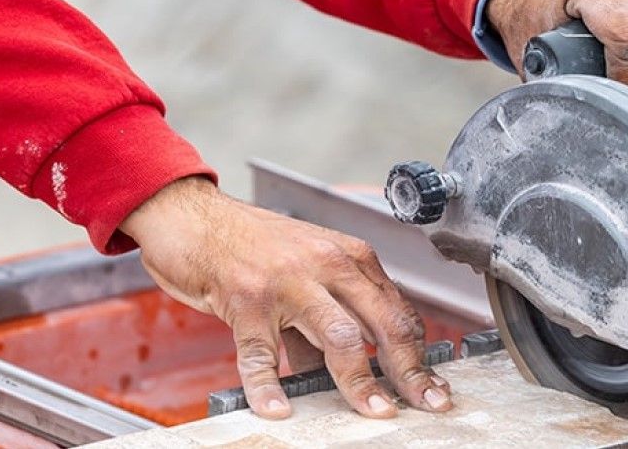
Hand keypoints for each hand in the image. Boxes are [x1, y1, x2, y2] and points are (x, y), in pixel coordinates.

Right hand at [120, 177, 451, 418]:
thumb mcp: (304, 274)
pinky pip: (262, 352)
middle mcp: (326, 265)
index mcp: (348, 257)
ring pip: (337, 337)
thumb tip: (348, 372)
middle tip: (427, 401)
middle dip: (409, 369)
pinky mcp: (246, 299)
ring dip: (359, 381)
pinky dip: (269, 386)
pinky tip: (278, 409)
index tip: (432, 382)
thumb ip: (329, 318)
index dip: (419, 352)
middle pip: (382, 324)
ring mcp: (287, 282)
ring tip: (374, 412)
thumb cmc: (252, 245)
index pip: (398, 311)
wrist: (194, 216)